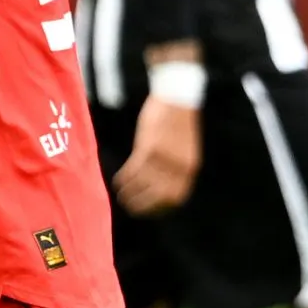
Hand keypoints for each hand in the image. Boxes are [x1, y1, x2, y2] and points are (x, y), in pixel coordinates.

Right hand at [112, 96, 201, 215]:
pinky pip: (132, 171)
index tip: (149, 211)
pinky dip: (124, 180)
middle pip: (158, 197)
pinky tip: (118, 182)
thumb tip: (162, 186)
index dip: (161, 208)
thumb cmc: (179, 122)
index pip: (176, 197)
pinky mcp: (149, 147)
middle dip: (142, 206)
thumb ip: (176, 166)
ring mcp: (163, 157)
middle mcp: (178, 166)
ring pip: (142, 185)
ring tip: (121, 196)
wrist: (177, 96)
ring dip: (129, 194)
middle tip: (130, 208)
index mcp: (189, 167)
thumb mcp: (184, 148)